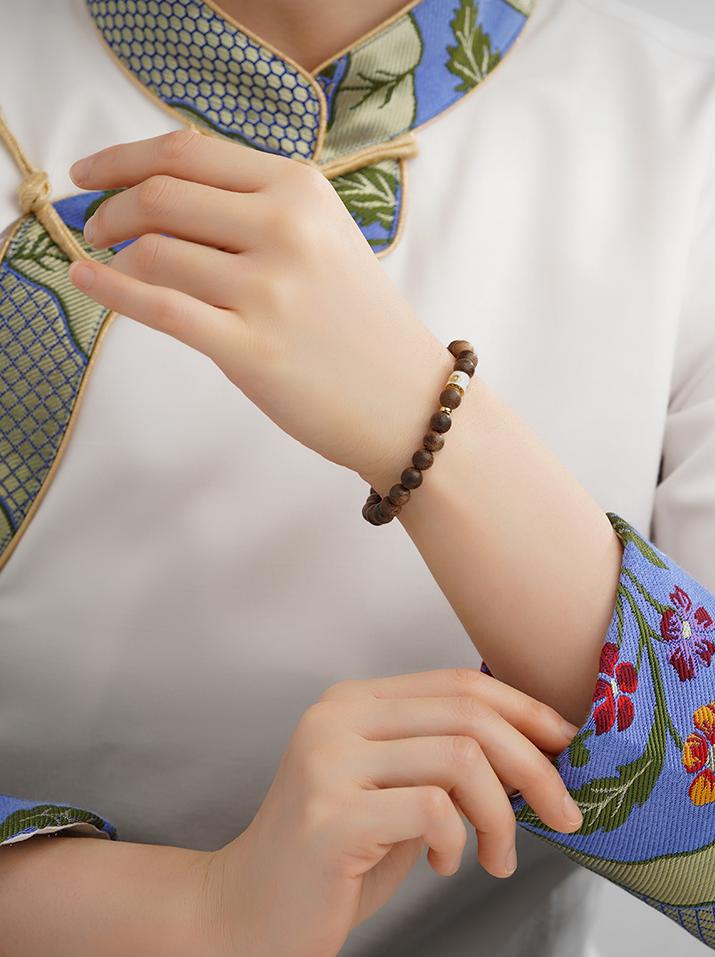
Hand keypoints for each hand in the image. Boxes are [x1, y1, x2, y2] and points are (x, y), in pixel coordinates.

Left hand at [68, 129, 451, 482]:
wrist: (406, 399)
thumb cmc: (360, 322)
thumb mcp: (323, 237)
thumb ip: (256, 207)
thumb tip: (159, 196)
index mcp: (301, 189)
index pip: (187, 152)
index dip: (122, 159)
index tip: (91, 175)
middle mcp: (284, 228)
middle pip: (161, 195)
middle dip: (110, 208)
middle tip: (96, 227)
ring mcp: (268, 290)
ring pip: (154, 251)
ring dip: (115, 255)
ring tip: (114, 266)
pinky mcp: (251, 349)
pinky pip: (159, 307)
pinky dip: (109, 290)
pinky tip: (83, 279)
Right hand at [204, 668, 581, 956]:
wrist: (247, 910)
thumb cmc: (334, 855)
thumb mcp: (395, 790)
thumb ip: (445, 758)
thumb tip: (536, 748)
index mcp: (354, 702)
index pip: (458, 683)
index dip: (525, 709)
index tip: (567, 747)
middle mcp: (337, 717)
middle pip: (468, 715)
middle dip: (535, 765)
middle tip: (564, 813)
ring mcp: (328, 762)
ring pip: (461, 758)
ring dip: (501, 815)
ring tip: (495, 856)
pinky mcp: (330, 815)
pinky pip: (433, 810)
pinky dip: (458, 841)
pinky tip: (443, 864)